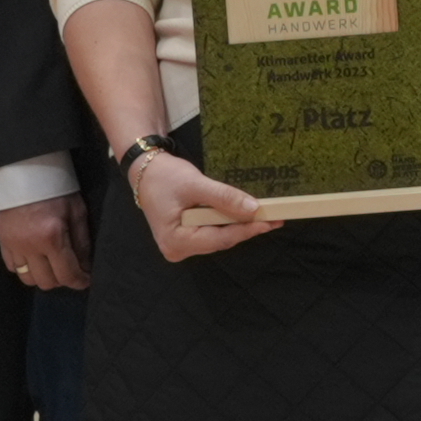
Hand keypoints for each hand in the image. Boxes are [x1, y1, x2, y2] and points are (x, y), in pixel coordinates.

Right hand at [0, 194, 91, 290]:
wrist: (25, 170)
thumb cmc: (57, 189)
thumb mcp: (77, 212)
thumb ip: (82, 243)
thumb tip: (85, 268)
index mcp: (52, 237)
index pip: (67, 274)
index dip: (79, 282)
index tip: (85, 280)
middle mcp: (30, 246)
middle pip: (46, 282)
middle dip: (62, 280)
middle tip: (69, 269)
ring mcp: (12, 245)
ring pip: (27, 279)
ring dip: (42, 276)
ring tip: (51, 265)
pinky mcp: (1, 241)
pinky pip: (12, 267)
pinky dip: (25, 268)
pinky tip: (34, 258)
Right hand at [133, 147, 278, 261]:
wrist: (145, 170)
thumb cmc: (164, 176)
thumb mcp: (195, 184)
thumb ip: (223, 198)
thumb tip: (254, 209)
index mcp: (176, 241)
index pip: (220, 238)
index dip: (247, 229)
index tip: (271, 222)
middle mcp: (178, 249)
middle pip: (220, 240)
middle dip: (246, 227)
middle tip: (275, 217)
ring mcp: (181, 245)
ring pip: (218, 236)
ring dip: (239, 224)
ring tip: (265, 215)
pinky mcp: (186, 237)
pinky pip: (213, 231)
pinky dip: (228, 222)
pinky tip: (245, 214)